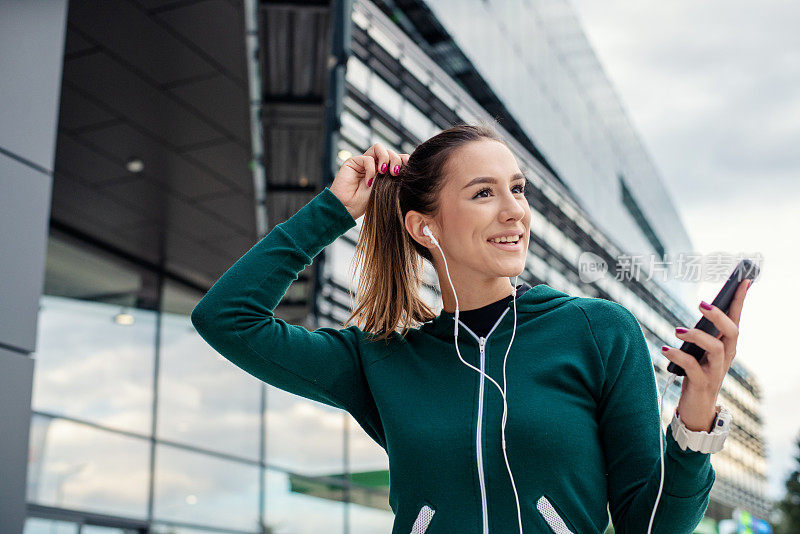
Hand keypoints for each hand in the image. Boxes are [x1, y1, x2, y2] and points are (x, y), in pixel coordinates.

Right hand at [329, 142, 408, 219]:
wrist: (348, 209)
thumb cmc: (365, 203)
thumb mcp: (385, 190)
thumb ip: (394, 177)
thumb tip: (407, 166)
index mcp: (384, 170)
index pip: (396, 158)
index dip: (403, 159)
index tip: (408, 167)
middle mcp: (374, 164)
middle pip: (389, 151)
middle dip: (395, 160)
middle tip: (395, 173)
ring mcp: (364, 162)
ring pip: (378, 147)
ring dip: (385, 158)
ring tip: (384, 172)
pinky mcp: (353, 162)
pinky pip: (367, 158)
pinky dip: (371, 170)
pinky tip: (369, 182)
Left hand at [661, 278, 751, 431]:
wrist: (696, 409)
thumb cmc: (696, 373)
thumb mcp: (700, 351)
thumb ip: (702, 333)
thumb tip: (700, 308)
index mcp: (727, 346)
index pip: (737, 319)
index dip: (741, 300)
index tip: (744, 280)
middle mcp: (725, 357)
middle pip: (732, 332)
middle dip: (719, 316)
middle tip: (701, 304)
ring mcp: (715, 371)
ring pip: (716, 349)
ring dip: (697, 336)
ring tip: (676, 331)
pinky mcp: (702, 384)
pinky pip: (693, 368)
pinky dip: (678, 356)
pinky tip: (664, 349)